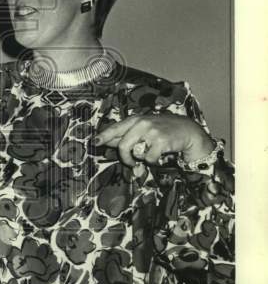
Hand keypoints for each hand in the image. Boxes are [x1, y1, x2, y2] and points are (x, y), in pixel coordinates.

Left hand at [96, 114, 213, 167]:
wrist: (187, 130)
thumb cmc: (162, 130)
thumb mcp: (143, 129)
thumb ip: (126, 136)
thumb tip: (106, 143)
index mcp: (134, 120)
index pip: (115, 128)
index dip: (104, 136)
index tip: (95, 142)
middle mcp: (141, 123)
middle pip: (122, 145)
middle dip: (125, 158)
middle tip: (130, 163)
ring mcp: (151, 131)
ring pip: (134, 153)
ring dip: (139, 159)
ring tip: (147, 155)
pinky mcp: (161, 141)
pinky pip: (148, 158)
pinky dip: (152, 161)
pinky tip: (157, 156)